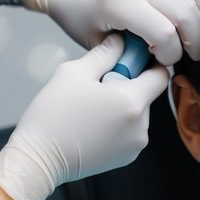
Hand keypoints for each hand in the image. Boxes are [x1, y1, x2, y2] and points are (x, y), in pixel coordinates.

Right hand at [0, 34, 169, 199]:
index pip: (161, 74)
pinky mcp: (126, 157)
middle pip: (147, 94)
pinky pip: (130, 131)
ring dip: (121, 106)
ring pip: (137, 113)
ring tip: (91, 108)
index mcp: (132, 101)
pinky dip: (117, 125)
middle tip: (96, 87)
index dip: (147, 62)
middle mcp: (141, 126)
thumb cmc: (53, 114)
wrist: (39, 158)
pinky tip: (92, 124)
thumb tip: (121, 41)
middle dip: (127, 85)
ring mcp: (135, 145)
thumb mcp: (75, 72)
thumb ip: (105, 53)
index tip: (129, 60)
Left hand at [18, 0, 199, 65]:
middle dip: (196, 39)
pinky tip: (186, 16)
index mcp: (117, 1)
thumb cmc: (78, 16)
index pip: (164, 33)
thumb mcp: (98, 44)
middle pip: (186, 10)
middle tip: (194, 55)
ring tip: (196, 36)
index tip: (165, 62)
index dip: (172, 55)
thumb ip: (130, 55)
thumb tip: (162, 65)